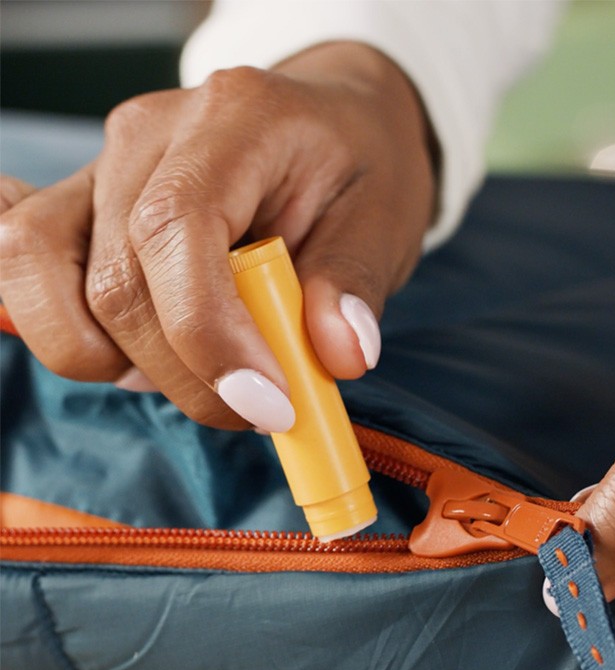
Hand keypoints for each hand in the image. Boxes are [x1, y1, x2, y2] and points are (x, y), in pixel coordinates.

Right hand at [0, 43, 435, 429]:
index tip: (266, 404)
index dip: (208, 336)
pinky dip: (55, 319)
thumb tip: (339, 357)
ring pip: (40, 274)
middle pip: (113, 279)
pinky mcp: (87, 202)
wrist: (334, 125)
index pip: (175, 230)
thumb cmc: (360, 167)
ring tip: (196, 376)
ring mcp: (106, 165)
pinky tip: (118, 351)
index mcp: (235, 120)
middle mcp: (149, 135)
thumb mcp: (384, 221)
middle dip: (183, 374)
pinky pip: (26, 260)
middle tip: (257, 408)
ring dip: (112, 359)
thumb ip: (354, 286)